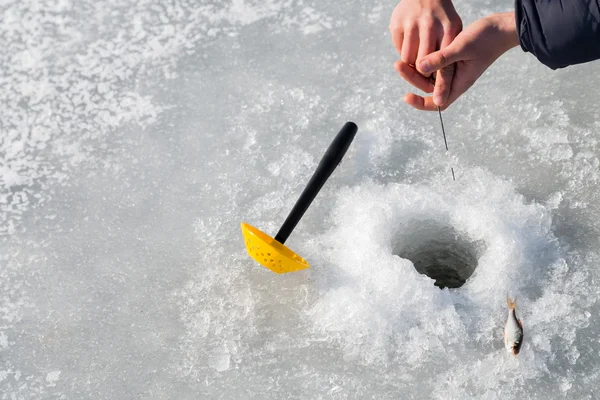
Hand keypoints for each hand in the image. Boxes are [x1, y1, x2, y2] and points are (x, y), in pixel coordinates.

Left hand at [396, 12, 519, 109]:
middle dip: (412, 79)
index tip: (406, 96)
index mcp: (459, 83)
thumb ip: (441, 58)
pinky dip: (424, 62)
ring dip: (415, 70)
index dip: (420, 103)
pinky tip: (414, 54)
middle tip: (398, 65)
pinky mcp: (453, 60)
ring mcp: (454, 70)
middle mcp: (455, 80)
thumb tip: (420, 68)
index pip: (437, 103)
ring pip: (429, 76)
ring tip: (401, 61)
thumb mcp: (461, 47)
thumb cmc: (486, 38)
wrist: (501, 27)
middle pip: (428, 88)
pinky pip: (434, 66)